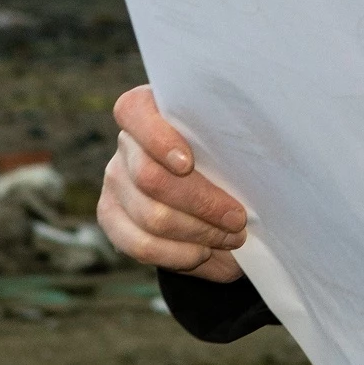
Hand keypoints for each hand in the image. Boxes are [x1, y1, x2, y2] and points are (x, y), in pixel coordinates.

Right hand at [98, 84, 247, 281]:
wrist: (217, 198)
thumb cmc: (231, 160)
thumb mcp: (233, 146)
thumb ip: (229, 144)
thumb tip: (252, 161)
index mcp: (150, 110)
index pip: (134, 112)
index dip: (157, 139)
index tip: (187, 164)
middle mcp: (127, 144)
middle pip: (150, 178)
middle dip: (202, 203)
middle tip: (238, 218)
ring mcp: (115, 181)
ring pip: (150, 216)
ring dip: (198, 231)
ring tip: (231, 237)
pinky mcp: (111, 217)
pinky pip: (139, 245)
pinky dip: (178, 254)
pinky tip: (203, 252)